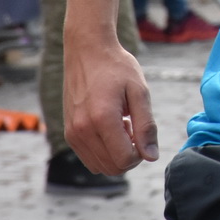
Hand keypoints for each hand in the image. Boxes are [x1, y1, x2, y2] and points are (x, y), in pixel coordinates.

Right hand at [64, 36, 158, 175]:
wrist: (88, 50)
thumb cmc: (117, 67)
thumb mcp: (140, 92)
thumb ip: (146, 126)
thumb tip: (151, 157)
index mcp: (101, 119)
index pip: (125, 160)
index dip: (140, 153)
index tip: (142, 131)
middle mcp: (82, 130)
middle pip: (113, 168)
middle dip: (129, 155)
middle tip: (133, 128)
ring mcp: (72, 133)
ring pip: (100, 166)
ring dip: (116, 154)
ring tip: (121, 126)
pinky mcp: (68, 132)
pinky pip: (89, 158)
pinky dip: (103, 151)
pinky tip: (109, 127)